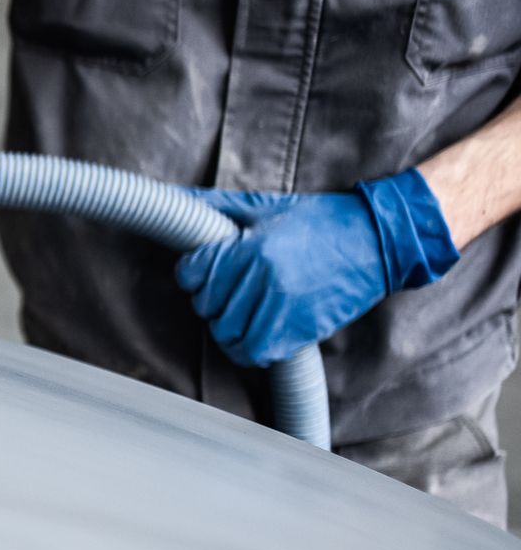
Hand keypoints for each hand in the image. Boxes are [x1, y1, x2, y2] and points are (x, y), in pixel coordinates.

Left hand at [176, 169, 459, 366]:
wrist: (377, 241)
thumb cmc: (320, 219)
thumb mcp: (266, 205)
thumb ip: (215, 204)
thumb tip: (172, 195)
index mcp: (250, 247)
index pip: (191, 273)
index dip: (192, 273)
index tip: (206, 270)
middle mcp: (262, 280)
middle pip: (206, 305)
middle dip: (212, 298)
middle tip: (231, 288)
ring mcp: (281, 309)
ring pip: (226, 333)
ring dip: (228, 325)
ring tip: (244, 310)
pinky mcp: (299, 332)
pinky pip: (254, 354)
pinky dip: (248, 347)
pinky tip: (257, 331)